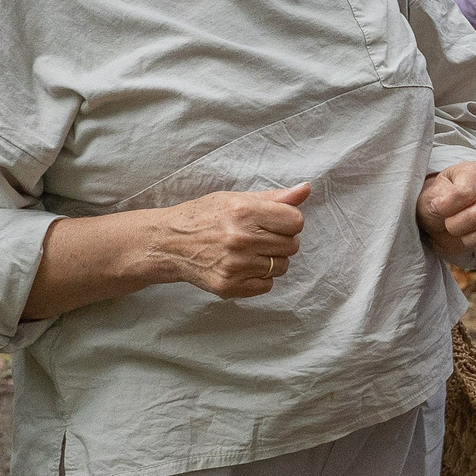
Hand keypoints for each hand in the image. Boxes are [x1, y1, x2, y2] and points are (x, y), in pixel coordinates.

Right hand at [144, 182, 309, 298]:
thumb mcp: (236, 199)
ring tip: (249, 251)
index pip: (296, 221)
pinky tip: (242, 266)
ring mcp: (235, 266)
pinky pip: (267, 285)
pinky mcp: (229, 286)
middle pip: (292, 245)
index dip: (288, 221)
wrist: (169, 243)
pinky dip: (259, 278)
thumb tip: (306, 189)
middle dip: (281, 240)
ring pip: (282, 267)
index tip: (274, 221)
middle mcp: (240, 239)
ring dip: (271, 260)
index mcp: (244, 212)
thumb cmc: (204, 216)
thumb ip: (275, 197)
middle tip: (259, 236)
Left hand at [418, 161, 475, 263]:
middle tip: (449, 225)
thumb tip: (440, 205)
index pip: (465, 193)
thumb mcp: (430, 195)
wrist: (444, 218)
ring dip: (471, 239)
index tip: (437, 207)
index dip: (446, 207)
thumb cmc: (438, 203)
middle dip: (457, 226)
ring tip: (462, 234)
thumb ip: (435, 197)